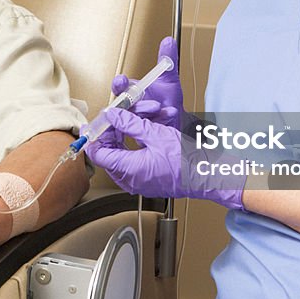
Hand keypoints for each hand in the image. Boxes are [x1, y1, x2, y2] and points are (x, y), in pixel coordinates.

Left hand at [85, 108, 244, 209]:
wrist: (205, 175)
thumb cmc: (186, 161)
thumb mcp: (155, 134)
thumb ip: (129, 123)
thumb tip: (113, 115)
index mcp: (128, 169)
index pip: (97, 153)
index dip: (94, 135)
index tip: (93, 123)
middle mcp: (129, 180)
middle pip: (107, 154)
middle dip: (110, 133)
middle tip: (114, 117)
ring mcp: (137, 182)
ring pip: (119, 157)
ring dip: (122, 138)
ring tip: (129, 121)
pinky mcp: (145, 181)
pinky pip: (130, 163)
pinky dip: (131, 147)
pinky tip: (139, 133)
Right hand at [111, 37, 183, 128]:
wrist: (177, 121)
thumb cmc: (167, 101)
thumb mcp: (169, 79)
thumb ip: (168, 60)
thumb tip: (168, 41)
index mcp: (132, 91)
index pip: (120, 87)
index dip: (119, 84)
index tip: (121, 79)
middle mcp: (130, 106)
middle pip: (122, 105)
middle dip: (133, 103)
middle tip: (144, 100)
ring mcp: (134, 121)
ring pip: (133, 117)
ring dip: (146, 111)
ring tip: (159, 106)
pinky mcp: (139, 133)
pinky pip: (143, 128)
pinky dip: (157, 120)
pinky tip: (167, 114)